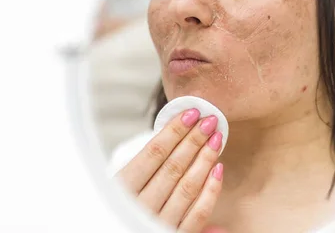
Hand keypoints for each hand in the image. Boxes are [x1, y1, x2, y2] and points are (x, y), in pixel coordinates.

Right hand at [117, 108, 223, 232]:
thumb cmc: (119, 207)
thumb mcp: (116, 185)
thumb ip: (141, 163)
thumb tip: (172, 132)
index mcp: (122, 189)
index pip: (152, 153)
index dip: (174, 131)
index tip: (191, 113)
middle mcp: (140, 207)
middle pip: (173, 167)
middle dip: (194, 140)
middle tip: (209, 120)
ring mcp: (157, 223)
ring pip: (187, 187)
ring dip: (205, 159)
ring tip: (216, 138)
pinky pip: (198, 214)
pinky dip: (210, 191)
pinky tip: (218, 169)